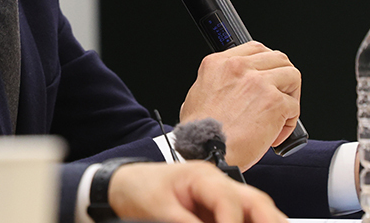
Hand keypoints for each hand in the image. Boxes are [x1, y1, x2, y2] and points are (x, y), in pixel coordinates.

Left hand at [109, 161, 286, 222]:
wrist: (124, 185)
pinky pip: (245, 219)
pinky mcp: (219, 212)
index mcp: (202, 176)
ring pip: (258, 210)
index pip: (229, 199)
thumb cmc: (138, 189)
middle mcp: (218, 184)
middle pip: (257, 202)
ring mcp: (222, 197)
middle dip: (269, 221)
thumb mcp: (157, 209)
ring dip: (268, 222)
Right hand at [179, 41, 301, 169]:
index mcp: (219, 63)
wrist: (206, 149)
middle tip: (279, 95)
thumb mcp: (198, 92)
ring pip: (292, 76)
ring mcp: (259, 83)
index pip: (255, 48)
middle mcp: (239, 67)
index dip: (266, 64)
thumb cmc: (199, 129)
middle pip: (278, 58)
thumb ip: (220, 82)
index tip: (268, 77)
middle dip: (283, 78)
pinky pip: (295, 106)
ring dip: (291, 95)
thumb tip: (235, 87)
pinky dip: (290, 121)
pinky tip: (275, 132)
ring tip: (280, 113)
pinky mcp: (275, 103)